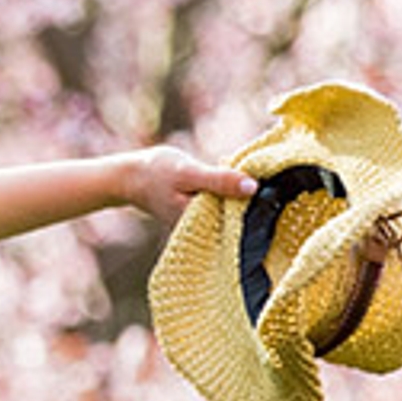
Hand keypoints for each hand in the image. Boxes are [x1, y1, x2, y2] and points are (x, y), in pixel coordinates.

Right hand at [122, 145, 255, 219]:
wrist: (130, 176)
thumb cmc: (157, 172)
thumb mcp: (189, 173)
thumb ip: (219, 181)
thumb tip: (253, 187)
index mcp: (202, 223)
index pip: (241, 216)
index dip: (258, 201)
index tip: (271, 185)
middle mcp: (204, 227)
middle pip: (238, 214)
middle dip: (251, 198)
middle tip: (263, 176)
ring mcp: (202, 221)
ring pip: (232, 208)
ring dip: (242, 193)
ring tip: (253, 177)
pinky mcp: (201, 212)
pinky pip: (223, 203)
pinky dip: (230, 192)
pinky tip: (235, 180)